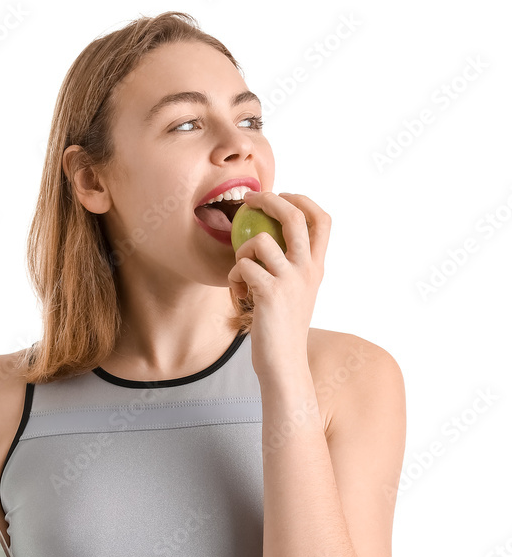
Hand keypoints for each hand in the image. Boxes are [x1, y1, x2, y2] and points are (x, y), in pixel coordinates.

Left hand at [226, 191, 329, 378]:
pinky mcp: (268, 292)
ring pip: (260, 241)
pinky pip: (241, 267)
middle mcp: (308, 269)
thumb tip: (272, 239)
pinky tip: (238, 295)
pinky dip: (233, 278)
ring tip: (241, 274)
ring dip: (241, 252)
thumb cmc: (282, 328)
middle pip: (293, 216)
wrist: (283, 362)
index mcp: (317, 267)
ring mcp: (290, 280)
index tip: (284, 194)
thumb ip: (292, 267)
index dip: (303, 200)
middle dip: (269, 199)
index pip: (322, 220)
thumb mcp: (297, 293)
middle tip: (249, 200)